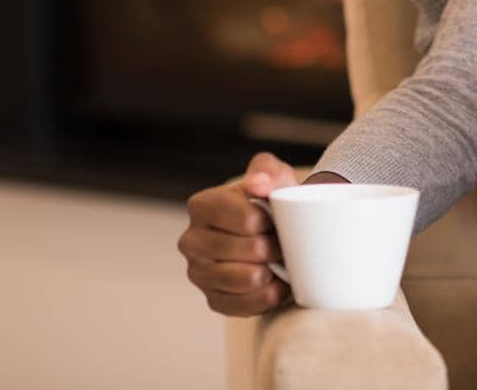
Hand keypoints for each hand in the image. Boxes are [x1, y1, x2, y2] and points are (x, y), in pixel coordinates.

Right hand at [177, 152, 296, 315]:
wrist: (270, 231)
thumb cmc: (270, 201)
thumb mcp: (272, 176)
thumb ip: (267, 171)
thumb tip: (259, 184)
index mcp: (201, 205)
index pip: (245, 218)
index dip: (269, 222)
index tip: (276, 221)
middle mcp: (192, 240)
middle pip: (248, 250)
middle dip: (274, 248)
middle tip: (284, 244)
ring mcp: (199, 273)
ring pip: (246, 279)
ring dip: (271, 272)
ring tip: (281, 263)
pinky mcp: (212, 299)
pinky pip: (243, 306)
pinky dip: (266, 297)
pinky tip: (276, 285)